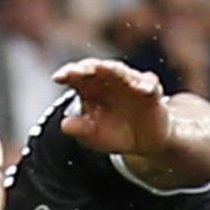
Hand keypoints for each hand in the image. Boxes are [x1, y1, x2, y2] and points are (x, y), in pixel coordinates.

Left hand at [52, 59, 168, 156]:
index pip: (76, 76)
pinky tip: (142, 89)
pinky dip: (146, 84)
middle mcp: (108, 80)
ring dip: (114, 70)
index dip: (68, 74)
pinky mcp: (150, 90)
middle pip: (97, 68)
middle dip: (89, 67)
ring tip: (104, 69)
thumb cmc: (113, 133)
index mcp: (89, 87)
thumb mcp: (93, 135)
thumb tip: (64, 125)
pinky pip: (149, 83)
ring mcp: (130, 82)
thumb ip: (80, 129)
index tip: (58, 77)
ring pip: (121, 71)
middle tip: (81, 69)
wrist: (142, 142)